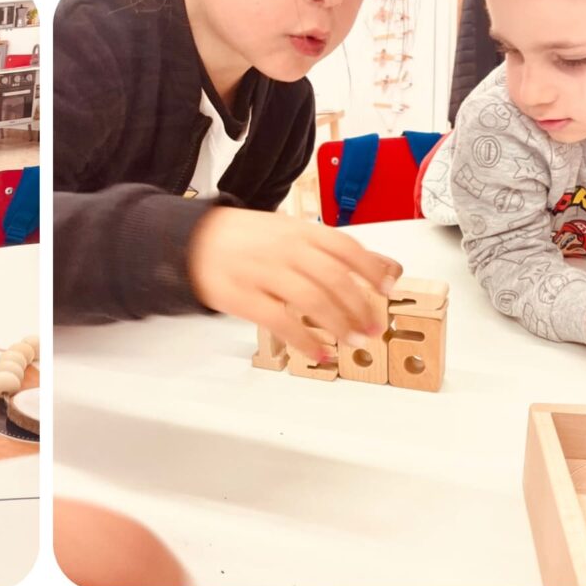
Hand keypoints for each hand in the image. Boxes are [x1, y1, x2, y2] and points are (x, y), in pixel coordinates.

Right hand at [187, 209, 401, 357]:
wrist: (197, 240)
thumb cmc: (250, 238)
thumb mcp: (292, 232)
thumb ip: (330, 249)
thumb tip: (380, 265)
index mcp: (301, 231)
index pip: (345, 247)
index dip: (371, 268)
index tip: (389, 287)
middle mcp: (286, 250)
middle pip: (333, 278)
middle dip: (359, 306)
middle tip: (373, 326)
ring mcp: (265, 273)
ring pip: (312, 300)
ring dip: (338, 324)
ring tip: (353, 342)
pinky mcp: (244, 299)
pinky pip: (281, 322)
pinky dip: (304, 341)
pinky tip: (319, 353)